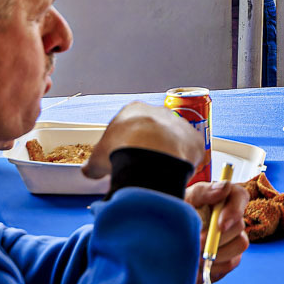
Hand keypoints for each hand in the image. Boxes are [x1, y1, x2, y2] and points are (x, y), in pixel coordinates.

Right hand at [82, 101, 203, 178]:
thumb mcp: (98, 158)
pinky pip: (190, 151)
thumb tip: (89, 171)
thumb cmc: (121, 151)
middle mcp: (159, 112)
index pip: (130, 126)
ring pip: (173, 140)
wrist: (149, 155)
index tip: (124, 157)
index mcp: (133, 111)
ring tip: (158, 171)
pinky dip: (184, 162)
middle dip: (148, 147)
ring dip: (167, 153)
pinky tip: (175, 173)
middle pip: (154, 131)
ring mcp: (178, 124)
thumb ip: (94, 164)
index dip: (126, 143)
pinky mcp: (194, 139)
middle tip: (142, 166)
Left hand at [187, 178, 251, 283]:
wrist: (166, 244)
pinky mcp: (232, 256)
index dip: (235, 210)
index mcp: (222, 198)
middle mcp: (232, 216)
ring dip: (216, 251)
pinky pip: (232, 262)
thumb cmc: (178, 216)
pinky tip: (200, 263)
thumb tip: (225, 187)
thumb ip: (204, 192)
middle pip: (239, 225)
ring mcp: (234, 237)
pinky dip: (215, 265)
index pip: (240, 196)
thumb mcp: (186, 200)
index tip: (220, 225)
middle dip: (217, 237)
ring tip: (195, 253)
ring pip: (240, 244)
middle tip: (196, 243)